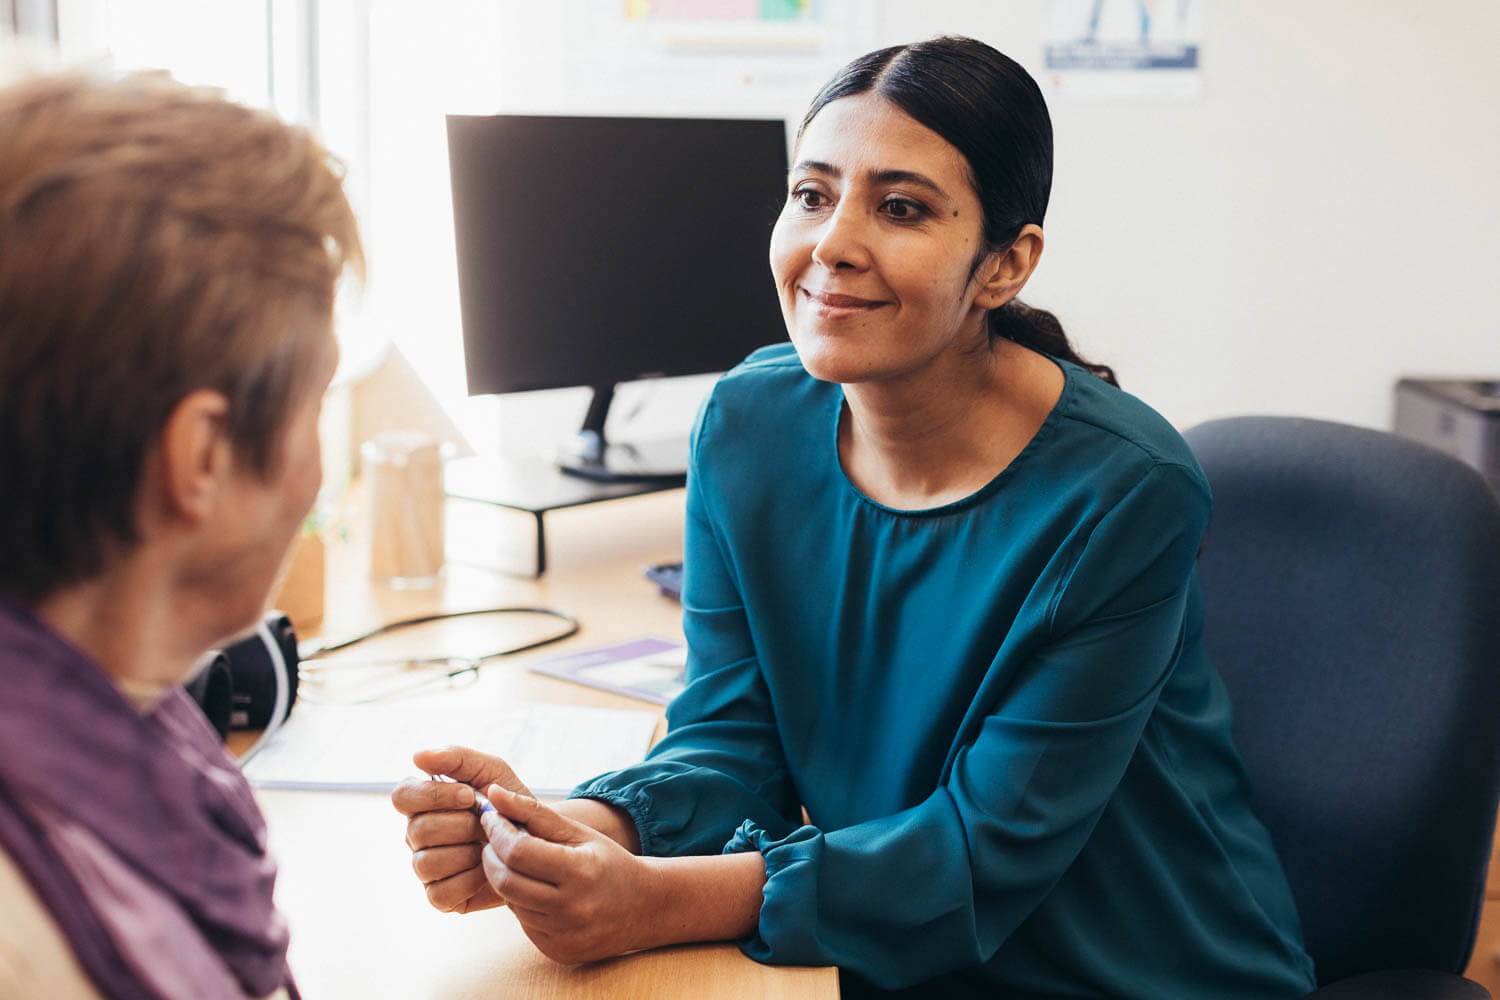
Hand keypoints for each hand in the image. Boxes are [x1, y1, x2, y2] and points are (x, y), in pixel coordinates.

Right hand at [391, 746, 533, 913]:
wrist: (539, 839)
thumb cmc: (508, 802)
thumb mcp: (491, 771)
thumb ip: (456, 758)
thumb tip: (417, 757)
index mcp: (422, 803)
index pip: (402, 796)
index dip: (433, 795)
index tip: (468, 795)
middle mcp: (416, 836)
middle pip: (417, 830)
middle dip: (461, 825)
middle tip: (487, 823)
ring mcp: (426, 867)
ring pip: (426, 863)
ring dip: (467, 852)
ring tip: (488, 845)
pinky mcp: (440, 897)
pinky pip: (440, 892)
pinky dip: (470, 879)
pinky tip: (487, 867)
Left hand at [479, 783, 658, 964]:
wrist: (643, 907)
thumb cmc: (607, 862)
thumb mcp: (578, 832)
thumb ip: (533, 812)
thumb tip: (494, 794)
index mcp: (580, 872)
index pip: (518, 852)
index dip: (497, 832)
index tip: (491, 817)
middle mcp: (571, 909)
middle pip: (506, 881)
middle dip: (491, 856)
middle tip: (494, 840)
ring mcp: (564, 935)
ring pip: (511, 903)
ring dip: (505, 879)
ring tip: (519, 863)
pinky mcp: (557, 951)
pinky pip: (523, 923)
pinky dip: (521, 902)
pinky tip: (535, 890)